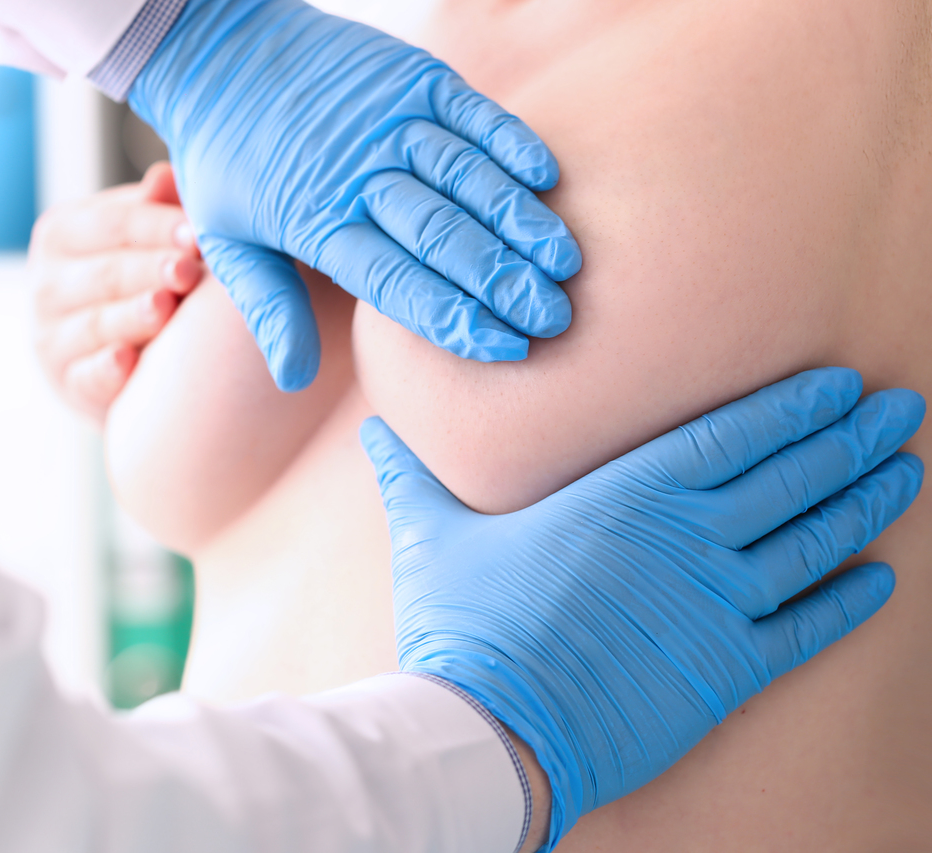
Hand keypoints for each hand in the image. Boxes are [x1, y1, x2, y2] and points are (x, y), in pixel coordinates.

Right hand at [30, 163, 203, 419]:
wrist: (116, 355)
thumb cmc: (136, 278)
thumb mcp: (142, 238)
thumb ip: (156, 209)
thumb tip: (167, 177)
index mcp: (63, 233)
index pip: (113, 222)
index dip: (157, 225)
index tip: (198, 232)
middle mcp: (48, 283)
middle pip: (106, 273)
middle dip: (151, 270)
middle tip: (190, 269)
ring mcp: (52, 336)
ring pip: (97, 324)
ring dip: (133, 316)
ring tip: (167, 307)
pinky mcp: (67, 382)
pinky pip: (86, 375)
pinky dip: (106, 370)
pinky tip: (126, 361)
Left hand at [130, 0, 580, 391]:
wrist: (216, 51)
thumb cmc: (226, 159)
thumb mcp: (225, 240)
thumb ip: (268, 307)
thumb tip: (291, 379)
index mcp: (317, 222)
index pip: (396, 282)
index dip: (453, 318)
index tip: (504, 349)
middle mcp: (360, 174)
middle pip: (442, 236)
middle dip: (501, 283)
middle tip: (553, 320)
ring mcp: (390, 121)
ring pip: (466, 177)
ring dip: (519, 222)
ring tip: (565, 265)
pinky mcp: (411, 78)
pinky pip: (472, 113)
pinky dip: (510, 142)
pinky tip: (548, 179)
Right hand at [361, 368, 924, 851]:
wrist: (491, 724)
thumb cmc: (463, 622)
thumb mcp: (432, 535)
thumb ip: (415, 474)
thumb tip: (374, 430)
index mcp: (625, 496)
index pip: (730, 436)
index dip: (791, 407)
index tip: (837, 384)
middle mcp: (687, 540)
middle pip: (789, 478)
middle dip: (849, 439)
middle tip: (897, 409)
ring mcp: (716, 604)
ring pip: (813, 542)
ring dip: (866, 504)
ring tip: (906, 472)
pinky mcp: (727, 669)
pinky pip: (807, 627)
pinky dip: (850, 600)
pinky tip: (882, 578)